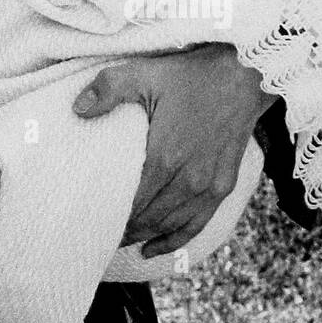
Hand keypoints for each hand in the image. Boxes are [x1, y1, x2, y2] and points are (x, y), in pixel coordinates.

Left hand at [73, 45, 275, 257]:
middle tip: (95, 236)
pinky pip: (197, 224)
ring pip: (169, 225)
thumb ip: (109, 90)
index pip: (130, 201)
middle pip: (148, 219)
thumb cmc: (192, 75)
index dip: (108, 216)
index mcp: (165, 156)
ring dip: (142, 237)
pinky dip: (175, 241)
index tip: (87, 222)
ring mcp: (209, 186)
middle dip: (121, 231)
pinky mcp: (224, 186)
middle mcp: (188, 179)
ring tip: (116, 242)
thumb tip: (77, 109)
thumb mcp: (145, 73)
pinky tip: (153, 249)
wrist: (244, 76)